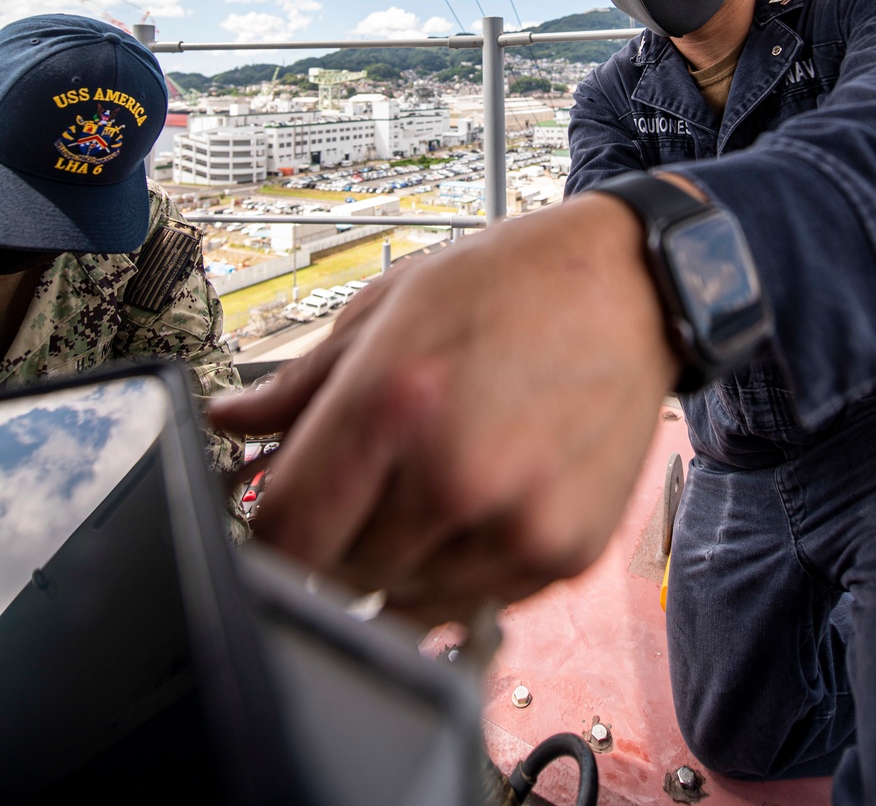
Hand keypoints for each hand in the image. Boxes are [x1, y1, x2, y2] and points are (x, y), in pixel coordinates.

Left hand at [209, 192, 675, 622]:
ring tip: (425, 482)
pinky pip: (474, 599)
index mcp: (392, 403)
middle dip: (331, 537)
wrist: (631, 289)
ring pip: (404, 597)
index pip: (286, 530)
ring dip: (395, 558)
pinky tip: (477, 499)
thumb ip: (304, 381)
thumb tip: (233, 424)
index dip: (264, 533)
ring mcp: (514, 524)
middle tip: (357, 487)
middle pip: (339, 572)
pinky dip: (458, 566)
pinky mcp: (562, 553)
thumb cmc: (509, 285)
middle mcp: (453, 475)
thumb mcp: (391, 308)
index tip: (270, 519)